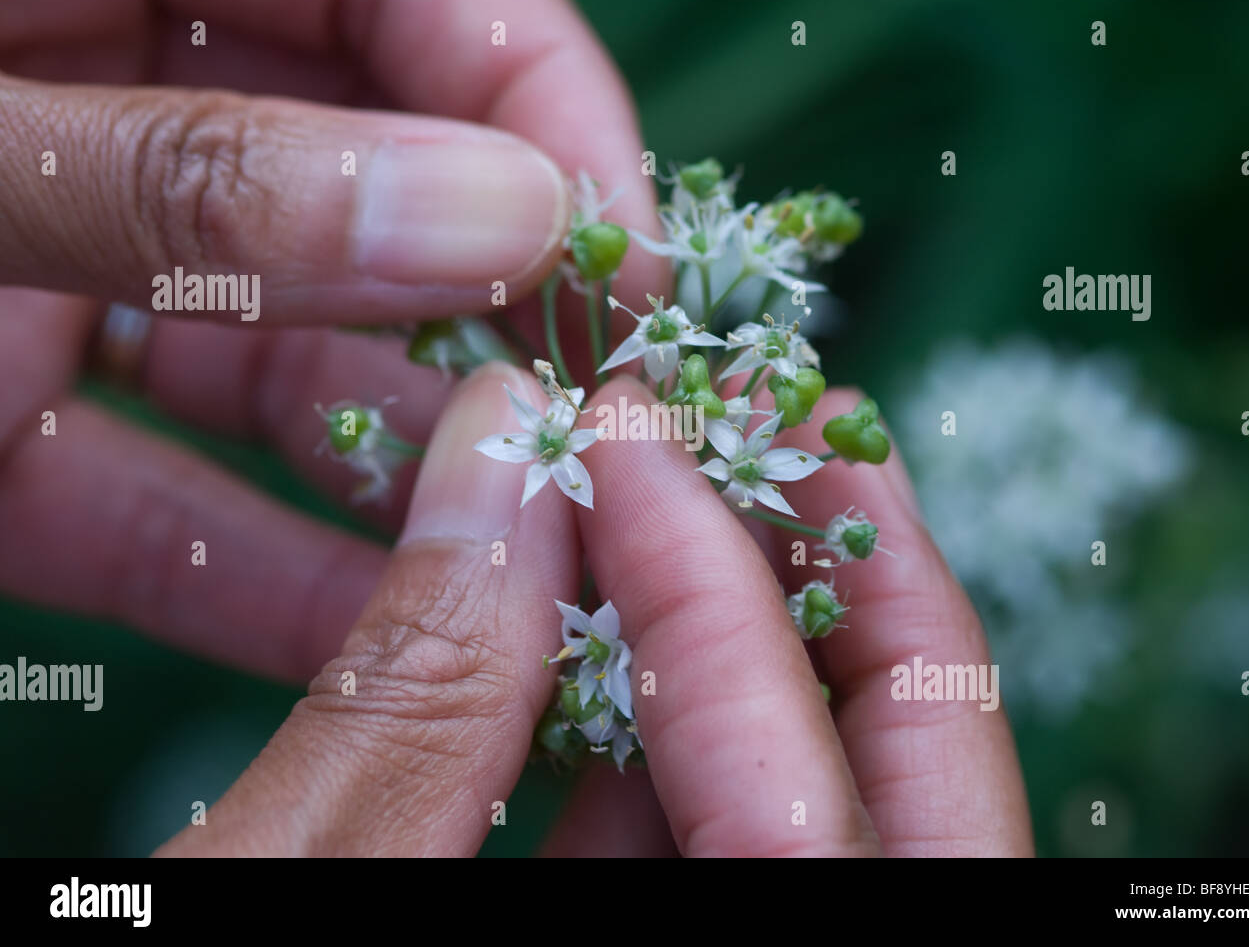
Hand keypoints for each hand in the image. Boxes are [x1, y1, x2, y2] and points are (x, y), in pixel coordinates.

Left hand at [0, 0, 664, 679]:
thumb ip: (208, 186)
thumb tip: (504, 219)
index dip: (536, 101)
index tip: (623, 258)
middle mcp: (108, 120)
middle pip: (367, 179)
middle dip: (495, 302)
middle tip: (603, 409)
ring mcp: (60, 278)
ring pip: (280, 357)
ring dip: (406, 455)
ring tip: (529, 530)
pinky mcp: (9, 426)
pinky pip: (159, 493)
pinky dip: (251, 572)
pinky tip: (372, 636)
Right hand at [158, 365, 1032, 856]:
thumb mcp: (289, 898)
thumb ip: (415, 700)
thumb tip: (502, 451)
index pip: (805, 825)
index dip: (724, 596)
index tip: (640, 426)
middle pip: (898, 807)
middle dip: (841, 591)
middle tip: (787, 416)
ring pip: (805, 810)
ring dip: (752, 629)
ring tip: (702, 473)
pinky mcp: (639, 945)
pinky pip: (708, 841)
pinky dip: (666, 718)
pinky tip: (609, 608)